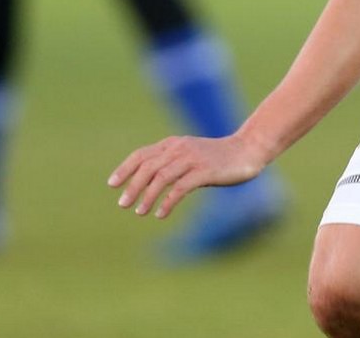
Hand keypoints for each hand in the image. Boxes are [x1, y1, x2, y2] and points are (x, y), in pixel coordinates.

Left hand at [108, 135, 268, 219]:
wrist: (247, 150)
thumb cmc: (217, 157)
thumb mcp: (189, 156)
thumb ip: (171, 164)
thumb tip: (149, 182)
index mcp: (172, 144)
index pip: (141, 154)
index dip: (125, 169)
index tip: (112, 184)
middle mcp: (178, 149)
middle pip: (148, 167)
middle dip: (132, 186)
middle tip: (123, 204)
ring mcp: (192, 159)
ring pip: (161, 177)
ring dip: (148, 196)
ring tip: (140, 212)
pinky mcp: (205, 172)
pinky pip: (181, 187)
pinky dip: (168, 201)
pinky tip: (160, 214)